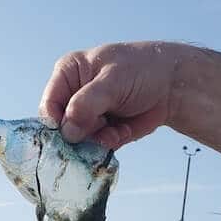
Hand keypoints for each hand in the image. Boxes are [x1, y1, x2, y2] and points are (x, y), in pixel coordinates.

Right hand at [39, 41, 183, 148]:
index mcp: (68, 75)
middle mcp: (73, 97)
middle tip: (101, 128)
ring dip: (96, 142)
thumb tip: (67, 132)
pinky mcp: (100, 133)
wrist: (171, 86)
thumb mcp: (111, 82)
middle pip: (61, 129)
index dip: (57, 125)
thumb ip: (86, 104)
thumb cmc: (141, 71)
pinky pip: (95, 148)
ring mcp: (86, 117)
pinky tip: (122, 132)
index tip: (72, 135)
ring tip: (116, 130)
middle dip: (80, 136)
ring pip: (78, 143)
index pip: (49, 106)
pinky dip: (108, 145)